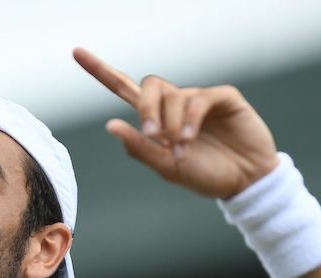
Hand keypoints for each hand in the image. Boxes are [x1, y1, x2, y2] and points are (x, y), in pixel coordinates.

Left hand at [73, 47, 279, 198]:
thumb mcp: (166, 168)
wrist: (244, 183)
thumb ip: (140, 148)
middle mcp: (175, 104)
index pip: (123, 88)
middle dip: (146, 109)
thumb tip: (110, 125)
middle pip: (148, 86)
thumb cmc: (205, 176)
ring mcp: (198, 98)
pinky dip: (191, 118)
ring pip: (173, 96)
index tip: (76, 52)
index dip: (101, 71)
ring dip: (172, 124)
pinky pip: (200, 98)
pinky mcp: (223, 97)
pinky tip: (190, 136)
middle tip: (153, 136)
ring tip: (181, 147)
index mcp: (155, 120)